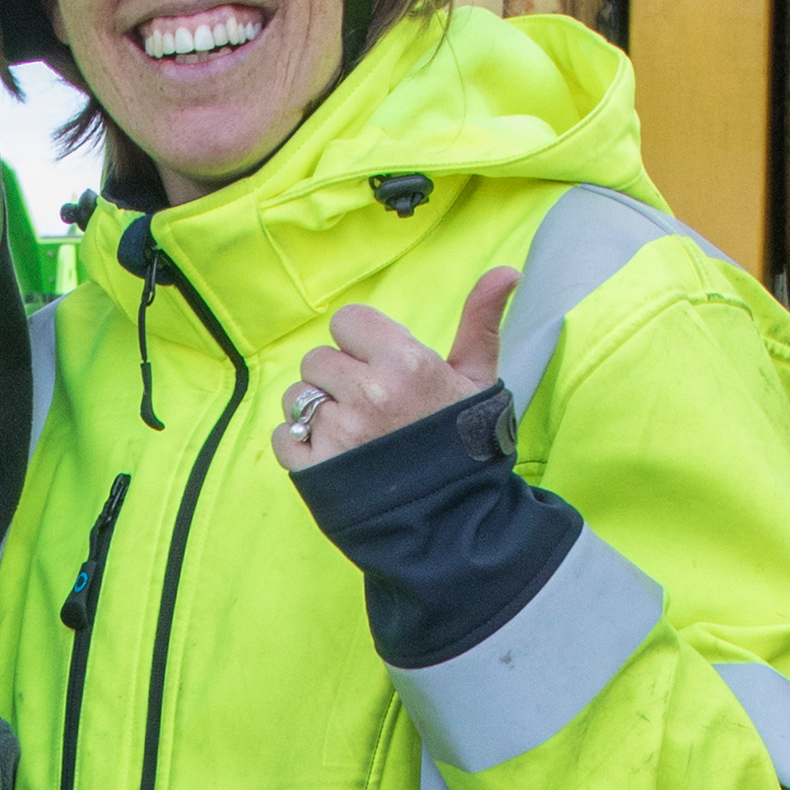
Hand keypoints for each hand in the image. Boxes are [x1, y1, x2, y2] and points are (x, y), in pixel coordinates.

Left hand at [274, 267, 519, 472]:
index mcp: (404, 364)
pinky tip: (332, 454)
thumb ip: (481, 321)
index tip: (379, 365)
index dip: (360, 342)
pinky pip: (283, 436)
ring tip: (353, 432)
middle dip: (338, 377)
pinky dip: (299, 444)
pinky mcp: (313, 468)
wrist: (454, 519)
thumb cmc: (465, 445)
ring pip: (297, 396)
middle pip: (318, 359)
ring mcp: (337, 433)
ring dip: (316, 411)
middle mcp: (367, 394)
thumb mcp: (478, 379)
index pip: (347, 321)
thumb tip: (507, 270)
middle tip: (370, 404)